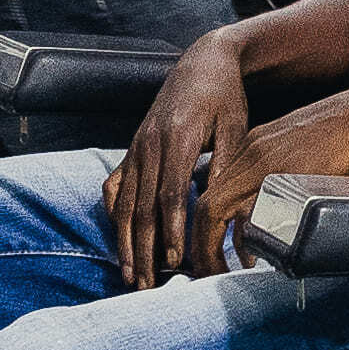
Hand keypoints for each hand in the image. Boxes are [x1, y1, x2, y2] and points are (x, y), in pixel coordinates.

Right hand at [106, 31, 264, 283]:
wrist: (203, 63)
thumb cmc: (225, 97)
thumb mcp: (235, 127)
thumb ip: (224, 165)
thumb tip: (220, 207)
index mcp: (178, 140)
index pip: (171, 194)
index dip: (170, 229)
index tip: (174, 260)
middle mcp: (150, 145)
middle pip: (141, 207)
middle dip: (142, 250)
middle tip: (146, 285)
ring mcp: (136, 148)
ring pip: (124, 203)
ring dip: (125, 242)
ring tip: (129, 275)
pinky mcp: (132, 149)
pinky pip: (114, 186)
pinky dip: (114, 214)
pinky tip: (119, 238)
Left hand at [187, 79, 348, 284]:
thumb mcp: (305, 149)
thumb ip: (285, 176)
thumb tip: (281, 213)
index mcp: (255, 145)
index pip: (214, 189)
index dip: (206, 224)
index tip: (208, 248)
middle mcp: (253, 152)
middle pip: (207, 204)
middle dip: (199, 244)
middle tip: (202, 270)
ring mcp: (267, 165)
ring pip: (217, 211)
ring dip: (210, 247)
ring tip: (216, 271)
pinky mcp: (286, 178)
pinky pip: (253, 217)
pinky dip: (244, 243)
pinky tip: (251, 261)